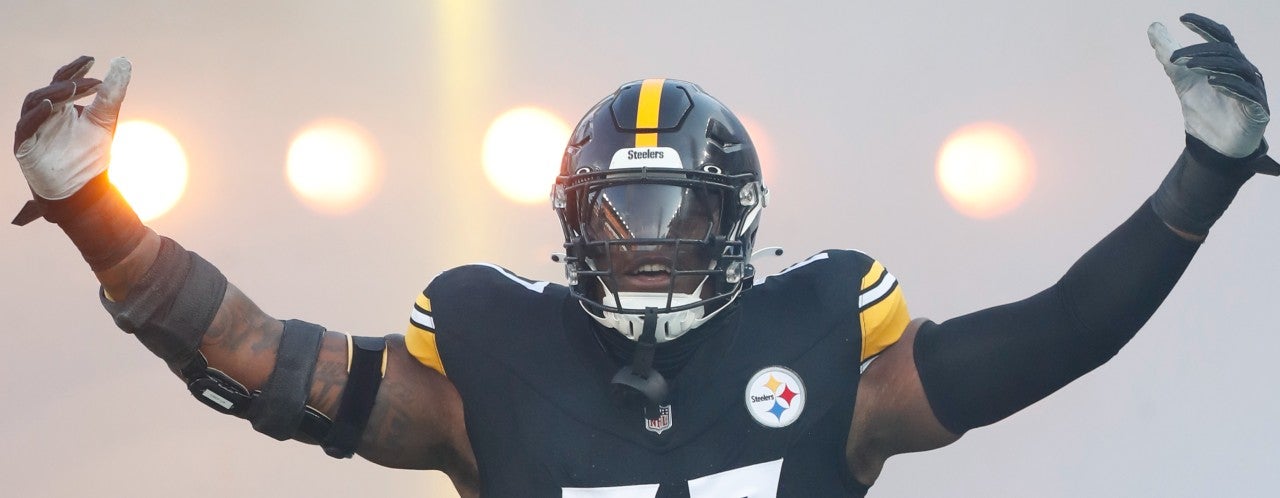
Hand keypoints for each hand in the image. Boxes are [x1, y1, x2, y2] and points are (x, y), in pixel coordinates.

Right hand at [14, 56, 131, 200]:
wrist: (83, 188)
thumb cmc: (90, 154)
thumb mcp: (105, 120)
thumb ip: (112, 93)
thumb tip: (123, 62)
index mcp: (61, 106)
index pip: (63, 81)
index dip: (75, 70)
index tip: (91, 60)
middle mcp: (44, 114)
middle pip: (50, 91)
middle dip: (68, 83)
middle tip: (87, 79)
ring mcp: (32, 129)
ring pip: (35, 103)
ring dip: (54, 95)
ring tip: (72, 88)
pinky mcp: (24, 146)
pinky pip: (26, 126)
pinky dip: (37, 115)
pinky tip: (51, 106)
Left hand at [1148, 14, 1270, 161]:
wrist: (1215, 145)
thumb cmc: (1205, 109)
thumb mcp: (1182, 79)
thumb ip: (1169, 56)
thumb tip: (1153, 28)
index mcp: (1229, 62)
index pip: (1220, 37)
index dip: (1204, 26)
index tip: (1182, 19)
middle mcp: (1244, 71)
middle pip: (1225, 51)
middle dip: (1199, 51)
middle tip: (1173, 57)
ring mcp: (1253, 89)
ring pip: (1237, 67)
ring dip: (1213, 64)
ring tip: (1190, 66)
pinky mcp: (1257, 108)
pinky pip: (1248, 92)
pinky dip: (1230, 85)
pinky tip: (1212, 81)